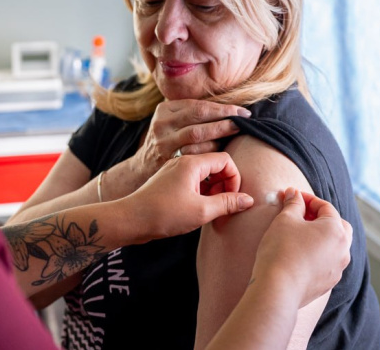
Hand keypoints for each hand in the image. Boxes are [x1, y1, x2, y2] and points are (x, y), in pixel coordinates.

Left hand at [123, 152, 253, 243]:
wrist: (130, 219)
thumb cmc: (164, 214)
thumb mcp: (201, 211)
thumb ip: (227, 203)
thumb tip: (248, 200)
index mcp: (192, 163)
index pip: (225, 160)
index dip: (234, 179)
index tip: (232, 198)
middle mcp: (183, 161)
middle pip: (215, 164)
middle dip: (225, 184)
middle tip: (223, 204)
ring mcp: (175, 170)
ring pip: (204, 173)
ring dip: (213, 189)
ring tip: (211, 208)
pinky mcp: (169, 180)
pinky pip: (193, 180)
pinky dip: (201, 191)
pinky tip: (198, 208)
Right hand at [129, 99, 250, 182]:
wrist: (143, 168)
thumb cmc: (167, 140)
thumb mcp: (171, 121)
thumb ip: (190, 112)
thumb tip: (227, 106)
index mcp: (164, 111)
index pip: (197, 106)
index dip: (222, 108)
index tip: (241, 111)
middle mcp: (162, 126)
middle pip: (199, 119)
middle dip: (224, 119)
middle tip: (243, 121)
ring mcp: (164, 144)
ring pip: (198, 137)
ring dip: (220, 136)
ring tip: (236, 133)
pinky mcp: (169, 161)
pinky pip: (196, 155)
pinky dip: (212, 152)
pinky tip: (222, 151)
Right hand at [250, 188, 352, 307]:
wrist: (278, 288)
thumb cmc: (282, 249)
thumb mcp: (285, 219)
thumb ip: (293, 203)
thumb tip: (294, 193)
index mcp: (336, 230)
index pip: (326, 207)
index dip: (308, 199)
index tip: (292, 196)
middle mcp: (343, 250)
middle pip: (338, 225)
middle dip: (320, 217)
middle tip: (300, 214)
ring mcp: (338, 268)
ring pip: (334, 245)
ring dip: (320, 236)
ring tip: (300, 234)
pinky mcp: (328, 283)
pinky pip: (327, 262)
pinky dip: (318, 253)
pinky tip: (299, 254)